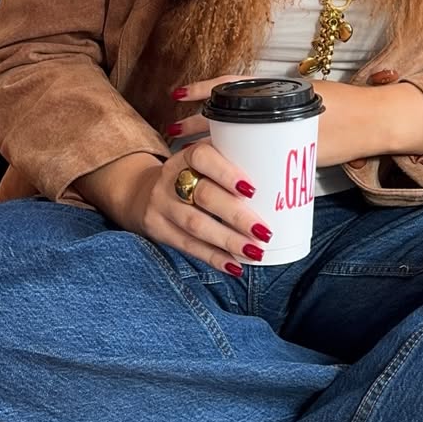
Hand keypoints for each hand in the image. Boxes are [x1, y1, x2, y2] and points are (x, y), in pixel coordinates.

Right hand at [97, 144, 271, 274]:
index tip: (252, 190)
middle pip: (204, 196)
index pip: (202, 156)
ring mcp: (161, 205)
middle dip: (236, 215)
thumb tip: (281, 174)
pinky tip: (234, 265)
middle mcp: (170, 178)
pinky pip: (187, 245)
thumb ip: (231, 160)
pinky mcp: (157, 229)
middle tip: (264, 231)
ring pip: (195, 224)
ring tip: (255, 251)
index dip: (226, 172)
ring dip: (228, 240)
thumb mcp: (202, 160)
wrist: (141, 191)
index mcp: (185, 156)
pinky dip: (213, 257)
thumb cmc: (190, 175)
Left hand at [169, 75, 422, 165]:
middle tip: (172, 130)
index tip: (177, 93)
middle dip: (196, 125)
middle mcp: (277, 110)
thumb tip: (254, 115)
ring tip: (184, 152)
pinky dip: (239, 174)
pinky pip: (260, 166)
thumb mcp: (309, 97)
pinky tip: (224, 181)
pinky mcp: (294, 158)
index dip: (204, 88)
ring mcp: (284, 133)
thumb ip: (283, 104)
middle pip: (226, 115)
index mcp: (279, 89)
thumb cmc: (347, 107)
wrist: (375, 122)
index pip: (232, 85)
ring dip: (208, 149)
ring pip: (238, 139)